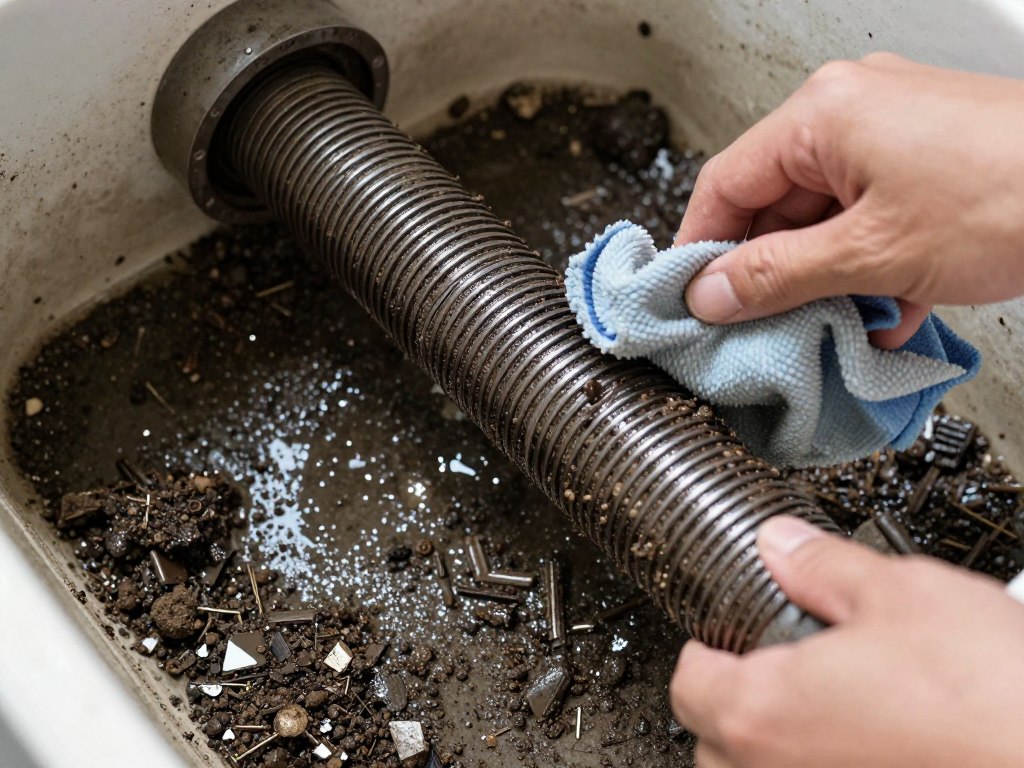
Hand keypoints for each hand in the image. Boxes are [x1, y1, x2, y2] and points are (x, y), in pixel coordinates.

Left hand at [670, 515, 1023, 767]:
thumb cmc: (995, 698)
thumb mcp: (901, 594)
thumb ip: (821, 566)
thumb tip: (780, 546)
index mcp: (765, 712)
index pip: (689, 683)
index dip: (705, 648)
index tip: (725, 635)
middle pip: (713, 744)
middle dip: (734, 702)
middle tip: (776, 668)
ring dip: (773, 747)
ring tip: (821, 709)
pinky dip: (820, 766)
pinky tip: (864, 745)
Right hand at [677, 54, 1023, 347]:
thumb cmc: (1015, 195)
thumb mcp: (870, 254)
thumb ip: (776, 277)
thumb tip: (712, 292)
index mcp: (823, 114)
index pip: (724, 184)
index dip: (699, 248)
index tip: (689, 299)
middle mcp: (852, 111)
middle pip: (773, 203)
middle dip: (766, 272)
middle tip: (754, 326)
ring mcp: (894, 134)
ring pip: (823, 217)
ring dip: (821, 279)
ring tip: (827, 328)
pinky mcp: (929, 162)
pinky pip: (869, 218)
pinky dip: (867, 268)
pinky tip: (883, 314)